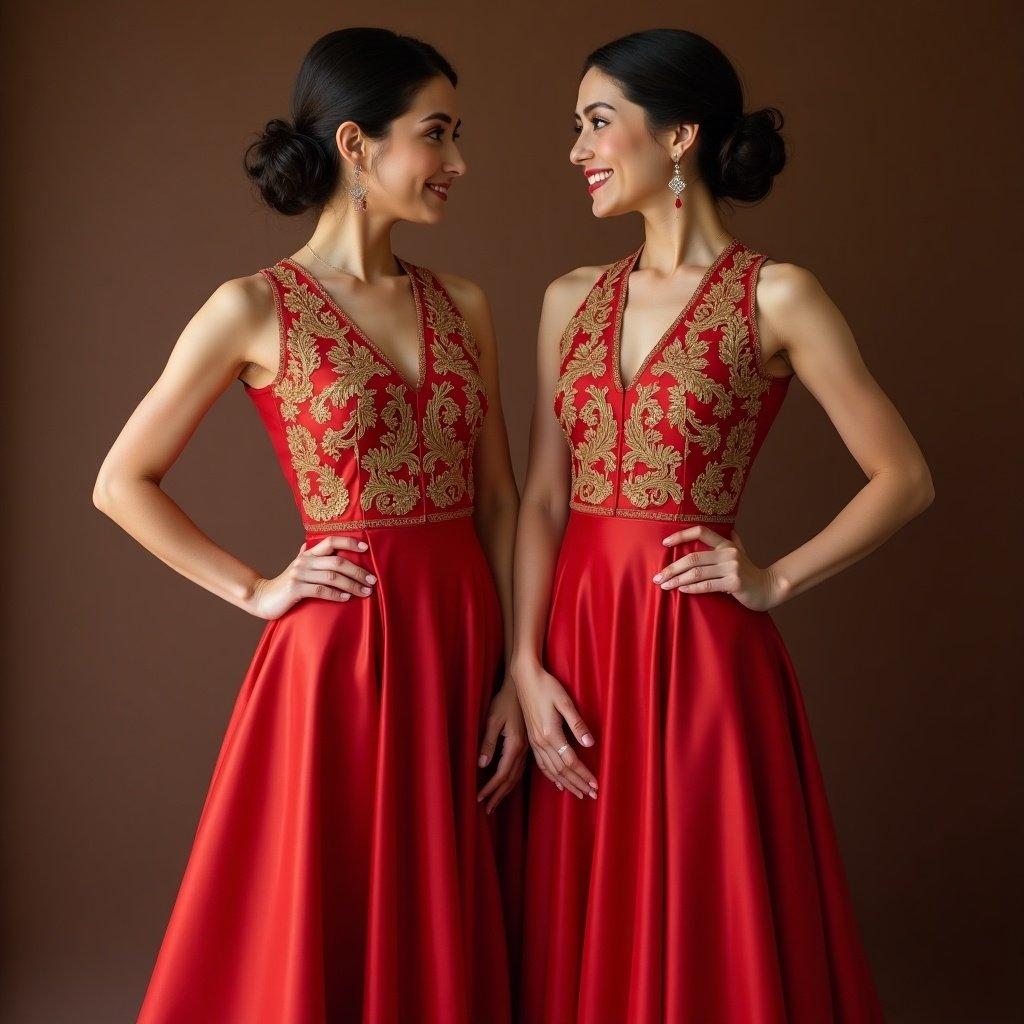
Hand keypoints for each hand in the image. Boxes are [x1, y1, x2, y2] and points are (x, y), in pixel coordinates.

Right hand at [246, 536, 377, 619]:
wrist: (263, 597)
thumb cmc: (287, 583)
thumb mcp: (298, 566)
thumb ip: (308, 555)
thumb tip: (311, 542)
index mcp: (308, 553)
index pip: (331, 541)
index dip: (349, 542)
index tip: (366, 547)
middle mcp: (304, 561)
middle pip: (337, 561)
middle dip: (358, 571)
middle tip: (372, 580)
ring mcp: (299, 574)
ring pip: (332, 577)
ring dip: (352, 585)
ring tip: (365, 592)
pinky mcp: (295, 589)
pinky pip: (320, 590)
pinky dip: (336, 595)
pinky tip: (346, 598)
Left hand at [476, 680, 527, 813]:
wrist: (523, 688)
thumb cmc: (504, 702)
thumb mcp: (493, 720)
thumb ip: (489, 742)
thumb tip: (482, 765)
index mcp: (515, 745)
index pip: (501, 774)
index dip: (490, 788)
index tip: (480, 799)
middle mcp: (523, 750)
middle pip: (510, 780)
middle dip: (498, 796)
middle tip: (487, 810)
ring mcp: (527, 748)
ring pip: (517, 776)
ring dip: (506, 791)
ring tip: (496, 802)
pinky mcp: (527, 745)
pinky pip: (521, 769)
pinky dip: (514, 781)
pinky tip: (511, 785)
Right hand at [511, 659, 597, 799]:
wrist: (524, 678)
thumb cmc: (547, 687)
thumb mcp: (565, 702)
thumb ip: (577, 724)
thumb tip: (590, 744)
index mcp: (550, 734)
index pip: (570, 761)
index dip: (584, 774)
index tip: (595, 785)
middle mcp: (541, 742)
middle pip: (561, 770)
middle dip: (578, 784)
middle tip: (592, 795)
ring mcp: (534, 742)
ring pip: (551, 770)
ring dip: (567, 783)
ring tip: (579, 793)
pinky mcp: (531, 740)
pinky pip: (542, 764)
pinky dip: (551, 777)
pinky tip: (558, 783)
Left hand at [653, 525, 782, 610]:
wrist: (769, 588)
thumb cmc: (750, 572)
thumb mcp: (741, 552)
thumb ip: (733, 541)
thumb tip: (730, 527)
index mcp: (726, 544)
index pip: (701, 531)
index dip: (681, 535)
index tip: (664, 543)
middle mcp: (728, 553)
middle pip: (693, 557)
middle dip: (672, 568)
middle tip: (658, 577)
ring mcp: (732, 568)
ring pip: (697, 572)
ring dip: (677, 580)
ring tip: (664, 586)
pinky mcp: (734, 583)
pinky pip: (707, 585)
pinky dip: (692, 588)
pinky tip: (681, 590)